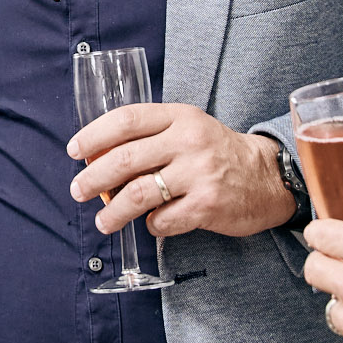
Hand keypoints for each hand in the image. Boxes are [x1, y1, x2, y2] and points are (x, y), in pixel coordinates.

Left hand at [67, 104, 294, 238]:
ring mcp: (199, 174)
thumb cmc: (217, 153)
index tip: (75, 151)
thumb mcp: (187, 130)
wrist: (268, 177)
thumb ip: (150, 138)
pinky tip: (151, 223)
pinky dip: (150, 225)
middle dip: (93, 178)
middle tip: (78, 190)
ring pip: (138, 194)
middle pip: (125, 159)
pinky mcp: (207, 206)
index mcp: (180, 117)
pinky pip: (163, 220)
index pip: (126, 120)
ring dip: (113, 211)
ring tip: (103, 221)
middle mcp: (189, 142)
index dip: (93, 135)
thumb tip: (99, 159)